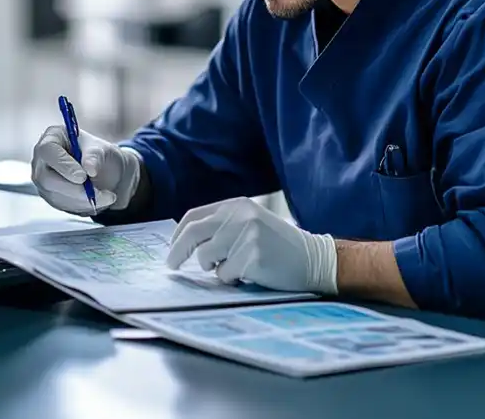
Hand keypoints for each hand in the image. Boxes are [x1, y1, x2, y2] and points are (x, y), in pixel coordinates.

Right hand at [31, 126, 140, 215]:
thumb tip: (89, 168)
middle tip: (97, 193)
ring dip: (82, 200)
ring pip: (55, 195)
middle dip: (73, 189)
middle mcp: (42, 159)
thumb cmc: (100, 155)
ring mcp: (43, 179)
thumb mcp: (103, 150)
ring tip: (107, 196)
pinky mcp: (50, 195)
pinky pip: (62, 205)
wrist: (106, 172)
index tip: (83, 177)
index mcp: (53, 137)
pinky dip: (83, 206)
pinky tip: (99, 200)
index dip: (64, 165)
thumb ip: (95, 156)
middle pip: (46, 178)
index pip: (48, 151)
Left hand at [165, 197, 337, 293]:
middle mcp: (239, 215)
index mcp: (236, 204)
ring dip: (213, 268)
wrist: (312, 258)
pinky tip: (249, 274)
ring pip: (206, 257)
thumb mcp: (249, 223)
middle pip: (193, 233)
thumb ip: (222, 226)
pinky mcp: (252, 256)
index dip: (178, 235)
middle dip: (178, 252)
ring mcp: (246, 235)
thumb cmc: (277, 245)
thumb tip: (185, 243)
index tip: (172, 250)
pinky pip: (224, 274)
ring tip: (233, 268)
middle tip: (172, 265)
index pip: (194, 216)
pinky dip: (231, 279)